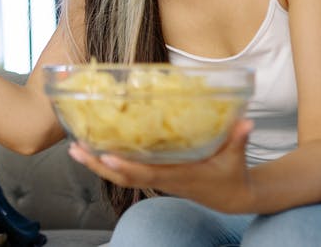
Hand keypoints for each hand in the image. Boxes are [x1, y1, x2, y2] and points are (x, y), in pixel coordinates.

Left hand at [67, 119, 255, 212]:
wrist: (232, 198)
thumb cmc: (232, 176)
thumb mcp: (236, 157)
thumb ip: (238, 138)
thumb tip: (246, 121)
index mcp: (178, 177)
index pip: (147, 174)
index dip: (127, 167)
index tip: (107, 158)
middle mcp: (162, 179)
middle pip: (123, 177)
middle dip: (98, 165)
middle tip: (75, 149)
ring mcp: (156, 179)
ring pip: (121, 176)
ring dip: (96, 164)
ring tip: (75, 148)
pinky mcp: (155, 174)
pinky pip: (127, 171)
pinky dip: (108, 162)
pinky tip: (94, 150)